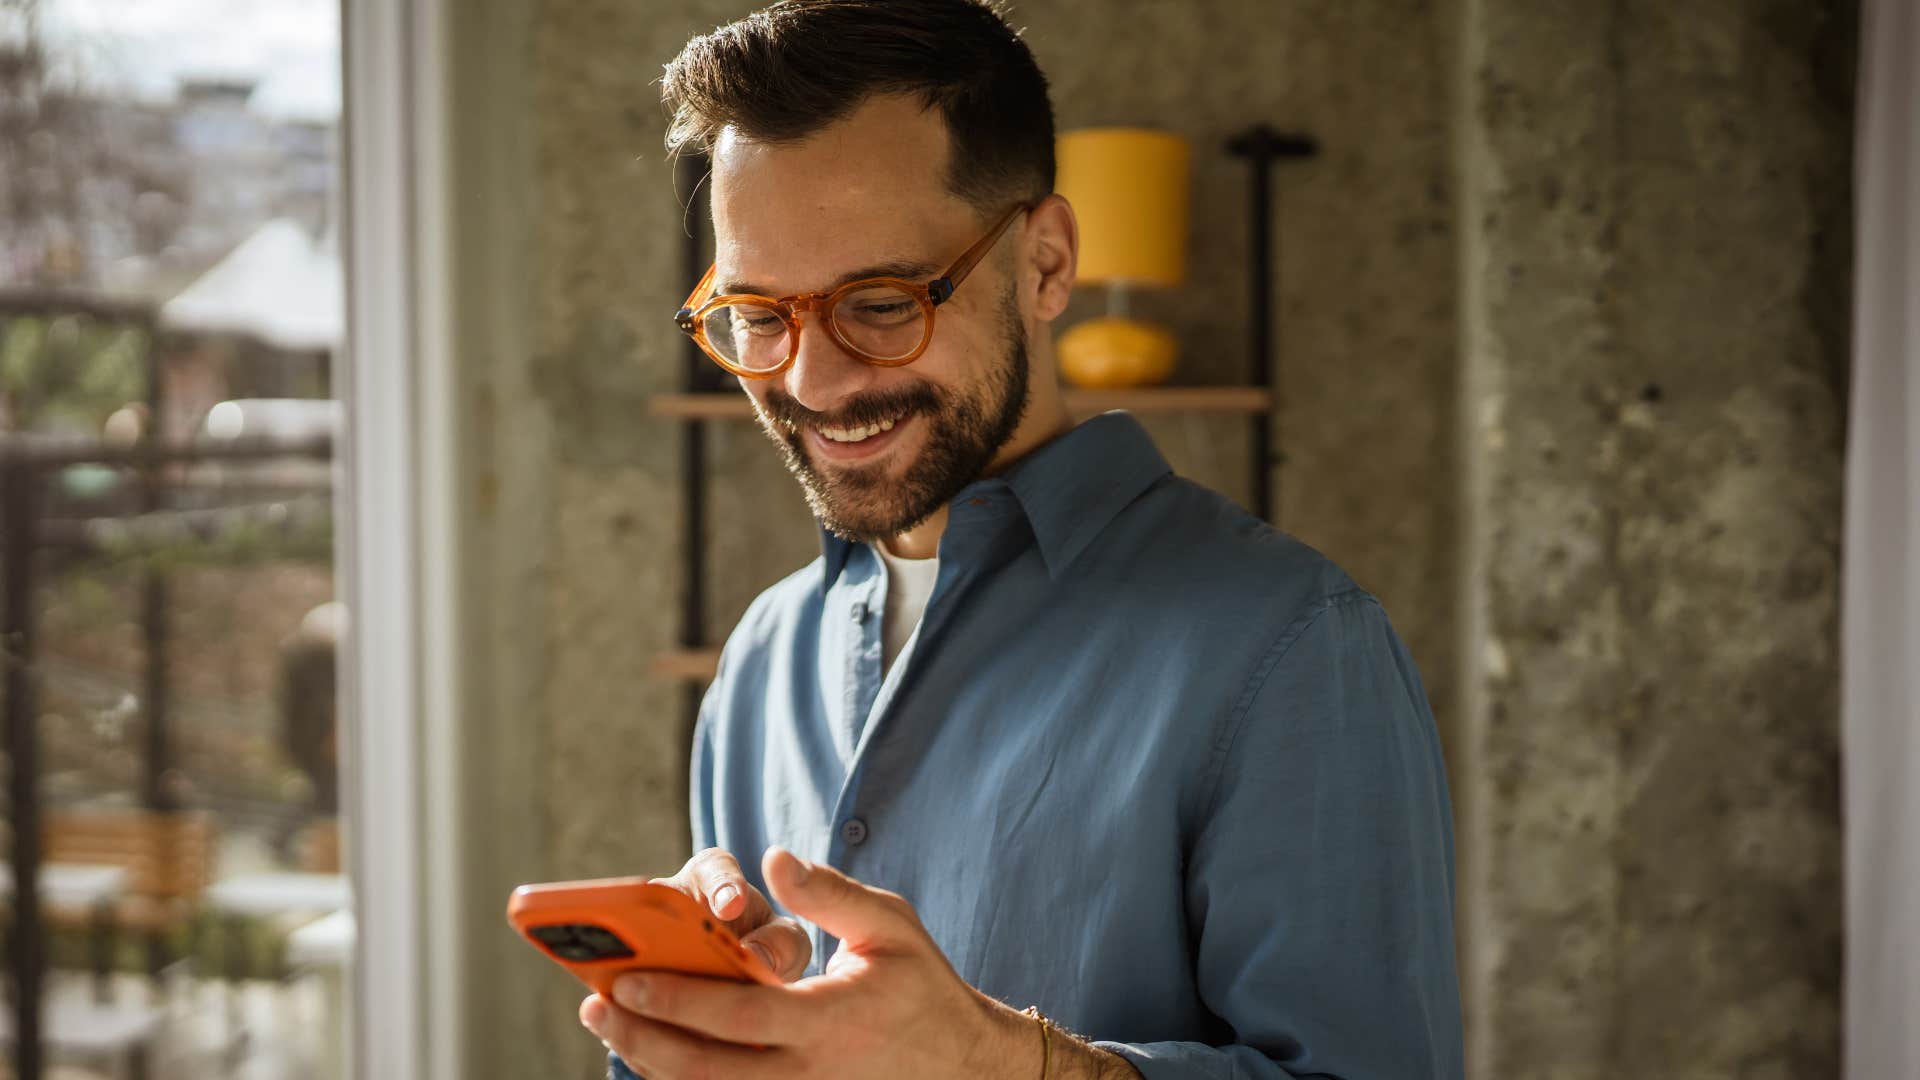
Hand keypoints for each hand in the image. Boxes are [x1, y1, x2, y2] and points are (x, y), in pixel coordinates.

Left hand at [581, 846, 1050, 1079]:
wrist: (962, 1066)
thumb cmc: (921, 986)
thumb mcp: (889, 925)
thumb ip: (829, 893)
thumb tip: (773, 857)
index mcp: (827, 1021)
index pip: (739, 1016)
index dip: (679, 1001)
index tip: (628, 980)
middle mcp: (807, 1072)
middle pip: (706, 1069)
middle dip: (642, 1039)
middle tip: (595, 1006)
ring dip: (652, 1063)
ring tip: (610, 1026)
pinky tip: (652, 1054)